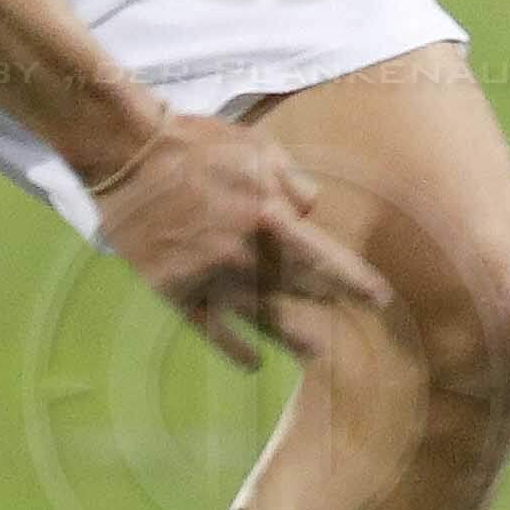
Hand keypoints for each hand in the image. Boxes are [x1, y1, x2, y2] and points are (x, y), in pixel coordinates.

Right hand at [71, 105, 392, 368]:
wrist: (129, 155)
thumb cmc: (197, 146)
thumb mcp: (258, 150)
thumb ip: (292, 184)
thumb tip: (312, 213)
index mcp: (269, 217)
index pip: (326, 259)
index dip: (356, 282)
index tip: (380, 300)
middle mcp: (244, 255)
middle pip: (298, 287)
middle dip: (326, 299)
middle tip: (349, 314)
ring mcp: (209, 278)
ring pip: (262, 317)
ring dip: (293, 336)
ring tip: (317, 351)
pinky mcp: (177, 291)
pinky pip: (212, 331)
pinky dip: (234, 350)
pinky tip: (253, 363)